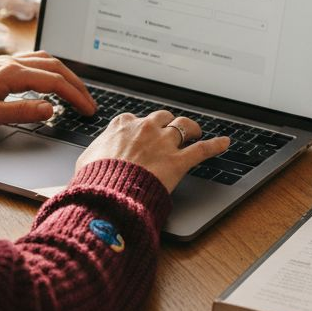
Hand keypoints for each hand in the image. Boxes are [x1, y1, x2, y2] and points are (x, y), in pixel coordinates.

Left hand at [0, 51, 95, 128]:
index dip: (75, 96)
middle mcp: (13, 62)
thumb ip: (23, 111)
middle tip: (89, 102)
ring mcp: (8, 61)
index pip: (55, 82)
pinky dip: (51, 69)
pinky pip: (35, 60)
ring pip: (47, 60)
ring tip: (76, 91)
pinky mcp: (3, 64)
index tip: (88, 109)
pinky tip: (51, 79)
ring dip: (66, 74)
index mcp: (13, 74)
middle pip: (56, 67)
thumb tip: (52, 108)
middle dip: (77, 84)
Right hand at [77, 110, 229, 191]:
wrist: (109, 192)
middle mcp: (145, 129)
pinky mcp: (178, 160)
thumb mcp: (86, 161)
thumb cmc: (95, 179)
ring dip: (191, 128)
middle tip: (170, 131)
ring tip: (195, 132)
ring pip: (184, 126)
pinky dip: (216, 145)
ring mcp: (163, 143)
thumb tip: (92, 159)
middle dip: (167, 123)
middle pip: (162, 117)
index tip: (140, 133)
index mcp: (122, 126)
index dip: (139, 126)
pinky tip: (225, 143)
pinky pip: (202, 149)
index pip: (133, 119)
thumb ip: (95, 153)